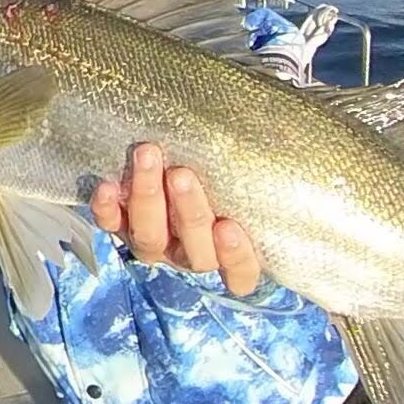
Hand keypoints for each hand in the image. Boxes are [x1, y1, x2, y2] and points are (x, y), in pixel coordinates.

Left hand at [91, 143, 261, 295]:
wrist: (176, 168)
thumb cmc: (231, 175)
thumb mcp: (251, 175)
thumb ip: (263, 166)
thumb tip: (297, 129)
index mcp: (230, 255)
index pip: (240, 274)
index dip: (235, 256)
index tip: (230, 225)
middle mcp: (192, 256)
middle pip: (192, 251)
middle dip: (188, 212)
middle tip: (183, 173)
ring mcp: (156, 245)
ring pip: (150, 239)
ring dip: (148, 198)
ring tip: (149, 157)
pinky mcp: (122, 228)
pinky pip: (111, 226)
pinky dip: (106, 209)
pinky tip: (105, 184)